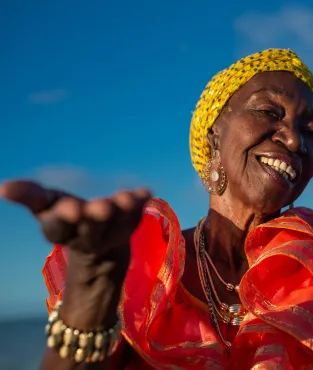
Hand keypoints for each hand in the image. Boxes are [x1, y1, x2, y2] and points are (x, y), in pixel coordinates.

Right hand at [0, 180, 150, 258]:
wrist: (101, 245)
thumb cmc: (66, 215)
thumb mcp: (45, 204)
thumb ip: (29, 195)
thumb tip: (3, 188)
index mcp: (61, 231)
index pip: (58, 228)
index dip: (63, 219)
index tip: (69, 209)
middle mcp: (88, 235)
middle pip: (91, 229)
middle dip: (95, 217)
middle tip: (101, 206)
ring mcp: (113, 232)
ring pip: (117, 224)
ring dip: (121, 209)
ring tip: (124, 197)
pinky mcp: (132, 224)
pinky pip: (138, 213)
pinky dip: (140, 203)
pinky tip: (145, 192)